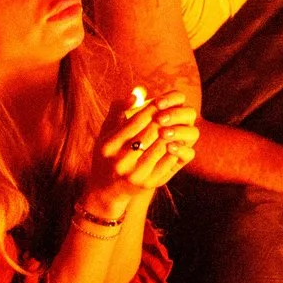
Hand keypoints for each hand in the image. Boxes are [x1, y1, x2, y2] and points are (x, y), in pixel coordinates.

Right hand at [84, 89, 197, 216]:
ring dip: (170, 133)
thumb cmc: (107, 155)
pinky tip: (176, 140)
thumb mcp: (106, 132)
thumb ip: (119, 110)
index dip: (149, 110)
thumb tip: (138, 91)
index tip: (159, 101)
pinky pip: (167, 163)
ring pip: (160, 148)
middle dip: (161, 120)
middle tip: (171, 110)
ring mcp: (135, 175)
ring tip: (175, 123)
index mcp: (108, 147)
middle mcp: (120, 162)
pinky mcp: (148, 184)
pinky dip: (174, 149)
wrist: (106, 191)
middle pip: (148, 135)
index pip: (134, 123)